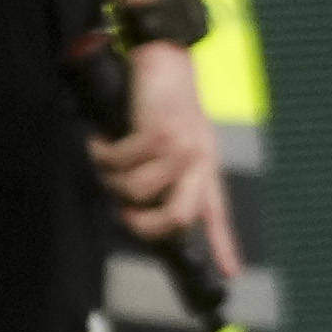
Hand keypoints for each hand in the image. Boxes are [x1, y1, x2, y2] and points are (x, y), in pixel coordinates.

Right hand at [92, 41, 225, 245]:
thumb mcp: (170, 141)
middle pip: (177, 219)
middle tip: (124, 214)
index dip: (224, 245)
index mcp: (205, 166)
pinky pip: (121, 164)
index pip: (217, 212)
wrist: (161, 57)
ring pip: (138, 192)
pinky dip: (102, 154)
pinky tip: (102, 140)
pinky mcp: (159, 133)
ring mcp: (182, 147)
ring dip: (112, 179)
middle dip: (143, 225)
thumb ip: (164, 175)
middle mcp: (200, 160)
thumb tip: (134, 208)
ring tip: (108, 158)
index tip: (229, 273)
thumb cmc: (158, 102)